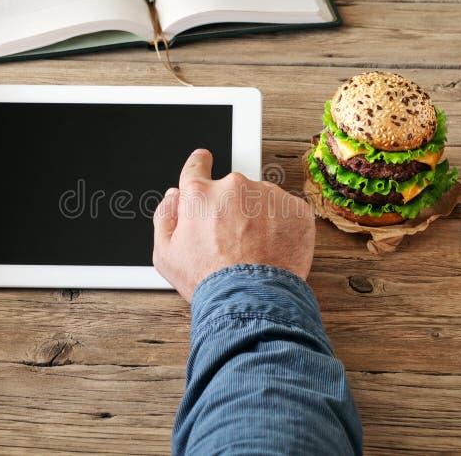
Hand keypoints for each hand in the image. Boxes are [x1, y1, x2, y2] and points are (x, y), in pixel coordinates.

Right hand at [153, 149, 315, 301]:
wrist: (251, 300)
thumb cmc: (209, 281)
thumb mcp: (166, 255)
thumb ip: (165, 217)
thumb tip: (174, 196)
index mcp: (201, 195)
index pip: (196, 166)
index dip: (199, 164)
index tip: (203, 160)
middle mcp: (234, 187)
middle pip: (230, 188)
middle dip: (230, 207)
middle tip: (231, 239)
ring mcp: (268, 196)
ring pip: (260, 198)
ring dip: (257, 216)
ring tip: (253, 248)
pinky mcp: (295, 210)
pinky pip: (287, 211)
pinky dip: (281, 225)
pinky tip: (272, 247)